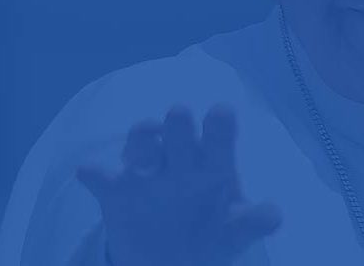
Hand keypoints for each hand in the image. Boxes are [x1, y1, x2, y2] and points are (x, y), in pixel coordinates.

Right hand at [76, 104, 281, 265]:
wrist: (167, 259)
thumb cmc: (210, 232)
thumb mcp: (234, 230)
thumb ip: (252, 221)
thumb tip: (274, 214)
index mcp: (213, 162)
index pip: (218, 134)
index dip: (219, 124)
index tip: (222, 112)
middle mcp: (180, 158)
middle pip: (179, 130)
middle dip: (178, 124)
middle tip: (180, 114)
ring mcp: (147, 171)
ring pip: (142, 143)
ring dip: (142, 139)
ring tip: (145, 147)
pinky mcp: (117, 191)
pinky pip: (102, 177)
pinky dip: (95, 173)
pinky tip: (89, 172)